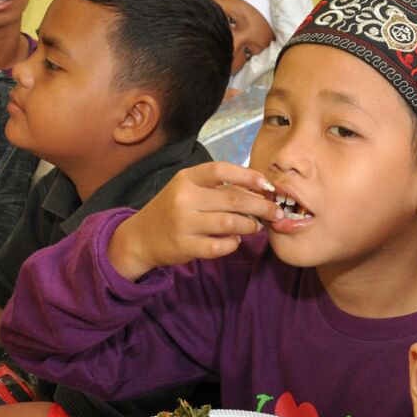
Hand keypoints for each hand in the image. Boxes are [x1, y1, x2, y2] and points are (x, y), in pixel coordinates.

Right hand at [108, 162, 278, 280]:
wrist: (141, 237)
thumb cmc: (173, 209)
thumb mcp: (188, 189)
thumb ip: (218, 187)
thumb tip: (260, 189)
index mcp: (186, 179)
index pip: (221, 170)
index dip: (248, 176)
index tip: (267, 185)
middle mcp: (184, 198)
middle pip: (233, 199)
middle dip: (261, 206)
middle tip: (275, 212)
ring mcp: (183, 223)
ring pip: (230, 223)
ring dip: (250, 225)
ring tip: (256, 226)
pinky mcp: (185, 246)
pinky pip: (220, 246)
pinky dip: (233, 243)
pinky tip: (234, 240)